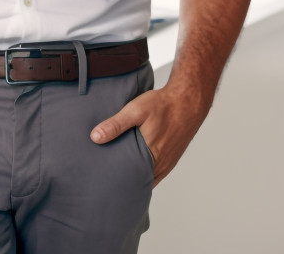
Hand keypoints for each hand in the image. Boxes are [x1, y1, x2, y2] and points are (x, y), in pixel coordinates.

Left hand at [90, 83, 207, 187]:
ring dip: (135, 176)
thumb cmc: (163, 105)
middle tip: (106, 179)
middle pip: (139, 181)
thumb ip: (116, 124)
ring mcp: (167, 163)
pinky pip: (156, 171)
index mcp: (151, 157)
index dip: (117, 183)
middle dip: (124, 181)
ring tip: (117, 173)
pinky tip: (135, 164)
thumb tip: (95, 137)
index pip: (131, 181)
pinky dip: (145, 171)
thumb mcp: (135, 110)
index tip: (103, 183)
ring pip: (148, 177)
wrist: (188, 100)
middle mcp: (161, 165)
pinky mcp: (171, 157)